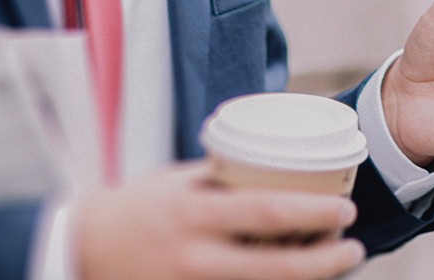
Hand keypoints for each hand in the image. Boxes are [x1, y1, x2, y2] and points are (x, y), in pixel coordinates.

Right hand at [73, 163, 364, 279]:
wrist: (79, 251)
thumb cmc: (134, 210)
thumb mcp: (175, 184)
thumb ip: (222, 180)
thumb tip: (278, 165)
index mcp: (193, 216)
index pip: (267, 213)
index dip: (314, 213)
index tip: (345, 209)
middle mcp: (195, 258)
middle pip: (278, 268)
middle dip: (327, 261)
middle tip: (354, 249)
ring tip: (334, 265)